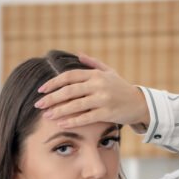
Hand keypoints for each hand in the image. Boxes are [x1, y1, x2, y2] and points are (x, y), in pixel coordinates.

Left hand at [34, 55, 150, 129]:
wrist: (140, 103)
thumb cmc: (121, 88)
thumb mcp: (109, 72)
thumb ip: (93, 63)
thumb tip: (78, 54)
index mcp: (96, 74)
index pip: (69, 76)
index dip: (53, 83)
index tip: (41, 90)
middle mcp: (98, 85)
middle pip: (69, 91)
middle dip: (51, 98)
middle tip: (38, 104)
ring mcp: (103, 99)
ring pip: (75, 105)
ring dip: (59, 111)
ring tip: (46, 116)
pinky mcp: (107, 113)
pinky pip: (86, 118)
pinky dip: (72, 121)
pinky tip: (61, 124)